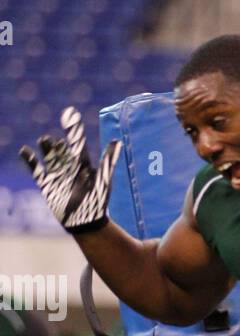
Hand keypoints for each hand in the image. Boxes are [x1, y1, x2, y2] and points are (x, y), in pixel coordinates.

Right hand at [20, 108, 120, 234]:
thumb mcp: (104, 178)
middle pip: (60, 151)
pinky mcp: (47, 185)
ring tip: (45, 140)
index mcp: (83, 164)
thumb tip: (117, 141)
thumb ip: (109, 160)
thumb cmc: (98, 201)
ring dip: (46, 149)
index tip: (69, 113)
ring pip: (49, 157)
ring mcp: (58, 175)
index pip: (77, 143)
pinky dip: (30, 161)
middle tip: (54, 139)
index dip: (74, 129)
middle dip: (56, 145)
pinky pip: (37, 170)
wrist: (87, 222)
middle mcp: (70, 167)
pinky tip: (24, 151)